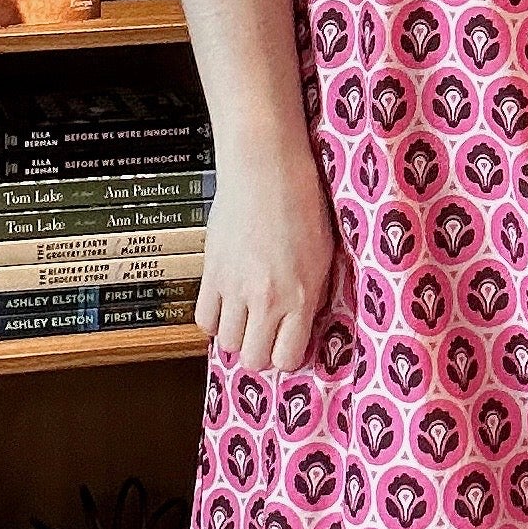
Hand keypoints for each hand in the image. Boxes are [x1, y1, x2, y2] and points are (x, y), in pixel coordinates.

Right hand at [194, 144, 343, 371]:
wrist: (265, 169)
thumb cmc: (301, 203)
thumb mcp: (324, 254)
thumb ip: (313, 294)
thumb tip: (303, 323)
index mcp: (301, 296)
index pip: (287, 358)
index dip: (287, 357)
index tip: (289, 346)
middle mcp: (267, 299)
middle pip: (253, 359)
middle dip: (260, 353)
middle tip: (266, 336)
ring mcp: (235, 288)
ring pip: (226, 344)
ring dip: (237, 336)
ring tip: (247, 318)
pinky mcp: (211, 273)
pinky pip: (203, 319)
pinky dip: (214, 319)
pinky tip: (226, 305)